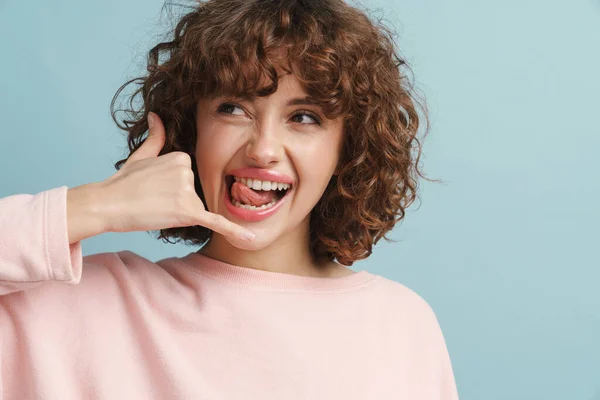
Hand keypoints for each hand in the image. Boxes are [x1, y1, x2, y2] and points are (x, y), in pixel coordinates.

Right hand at [96, 112, 254, 241]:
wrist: (106, 204)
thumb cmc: (122, 183)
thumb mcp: (141, 155)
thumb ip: (156, 137)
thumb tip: (156, 115)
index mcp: (181, 157)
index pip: (189, 177)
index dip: (172, 187)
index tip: (154, 188)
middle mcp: (187, 171)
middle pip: (193, 193)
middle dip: (175, 200)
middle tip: (151, 199)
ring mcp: (187, 191)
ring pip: (195, 208)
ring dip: (177, 213)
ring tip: (153, 207)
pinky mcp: (187, 212)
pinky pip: (216, 222)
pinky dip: (234, 232)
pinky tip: (249, 240)